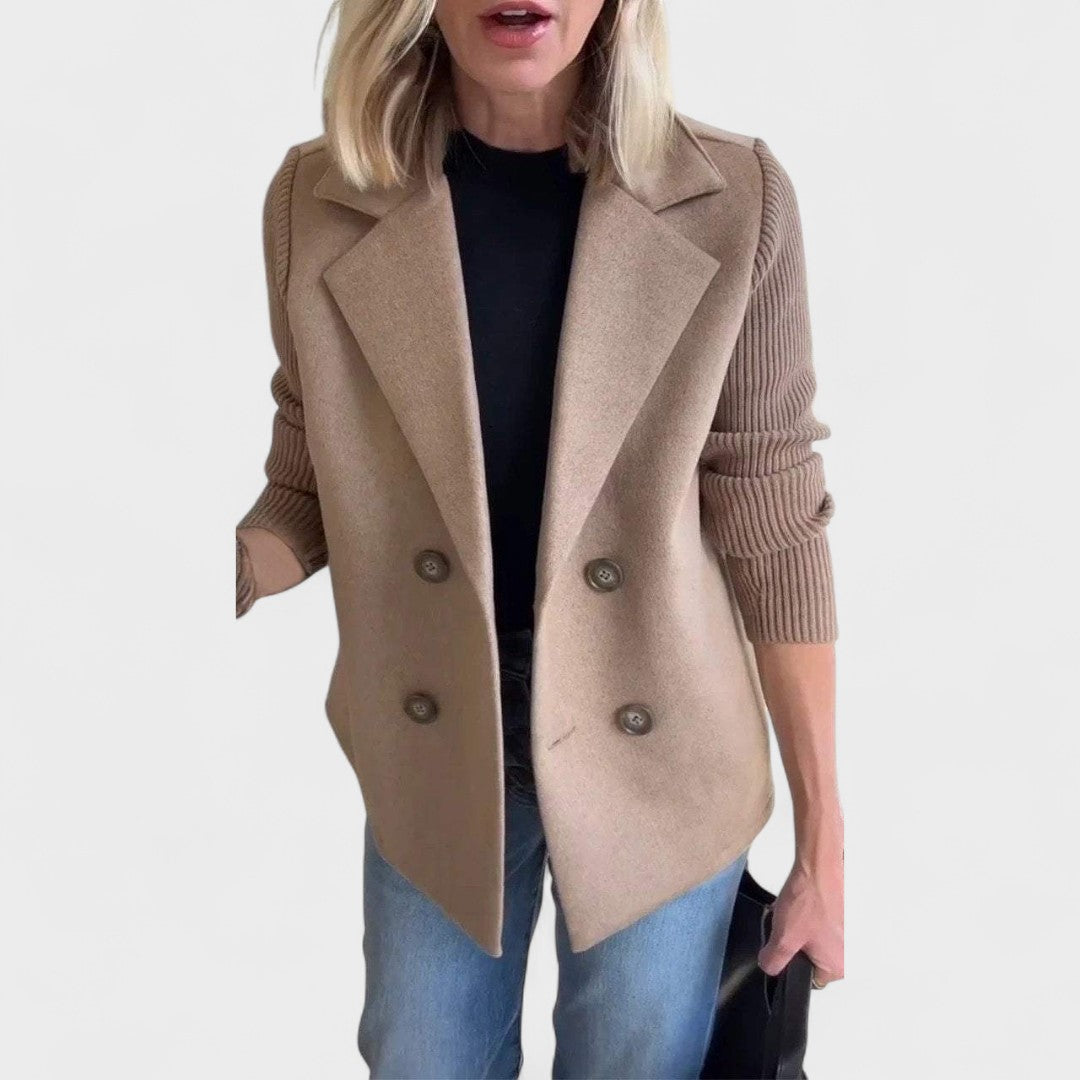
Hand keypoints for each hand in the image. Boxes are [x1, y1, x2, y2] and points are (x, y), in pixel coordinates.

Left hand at [757, 846, 843, 987]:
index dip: (791, 964)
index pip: (808, 980)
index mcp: (838, 967)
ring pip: (815, 940)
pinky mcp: (845, 918)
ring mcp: (849, 934)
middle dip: (796, 944)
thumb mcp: (783, 938)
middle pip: (812, 959)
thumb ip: (774, 960)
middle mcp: (849, 954)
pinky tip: (803, 905)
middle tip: (791, 926)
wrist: (819, 867)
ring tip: (796, 913)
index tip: (785, 949)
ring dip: (802, 929)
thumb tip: (770, 968)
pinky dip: (810, 917)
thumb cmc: (810, 899)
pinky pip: (822, 925)